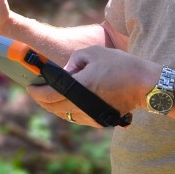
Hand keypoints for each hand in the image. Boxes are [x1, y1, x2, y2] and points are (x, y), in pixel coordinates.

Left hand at [27, 46, 156, 125]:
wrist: (144, 84)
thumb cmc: (120, 65)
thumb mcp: (94, 53)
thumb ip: (74, 60)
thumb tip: (64, 72)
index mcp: (81, 86)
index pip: (50, 95)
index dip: (37, 92)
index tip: (30, 86)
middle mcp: (84, 105)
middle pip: (54, 107)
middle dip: (42, 100)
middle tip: (37, 91)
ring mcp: (92, 116)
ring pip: (64, 115)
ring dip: (54, 106)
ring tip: (49, 96)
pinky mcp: (99, 120)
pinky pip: (76, 118)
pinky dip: (67, 110)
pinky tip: (66, 102)